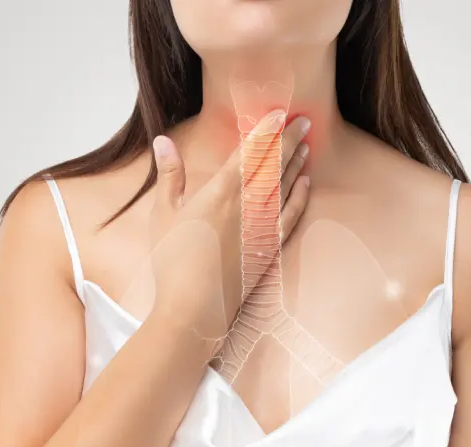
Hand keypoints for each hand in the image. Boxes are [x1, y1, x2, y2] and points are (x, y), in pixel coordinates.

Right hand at [149, 108, 311, 342]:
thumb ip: (170, 175)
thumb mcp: (163, 213)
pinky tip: (306, 183)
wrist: (194, 307)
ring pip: (286, 187)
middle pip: (274, 165)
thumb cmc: (173, 260)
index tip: (280, 114)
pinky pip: (291, 215)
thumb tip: (163, 140)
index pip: (250, 152)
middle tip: (304, 120)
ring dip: (297, 163)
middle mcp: (247, 205)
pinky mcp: (269, 248)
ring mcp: (262, 227)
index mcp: (220, 192)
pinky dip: (300, 197)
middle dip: (290, 140)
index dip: (267, 131)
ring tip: (307, 144)